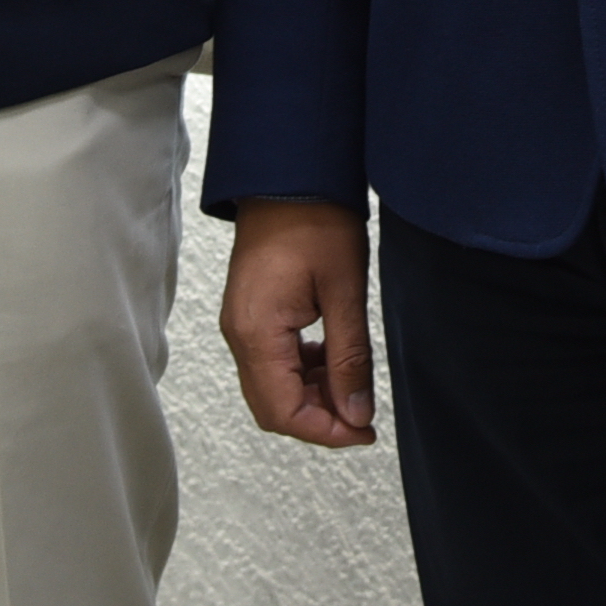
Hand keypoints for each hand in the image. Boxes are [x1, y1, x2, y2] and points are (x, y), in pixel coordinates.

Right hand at [219, 201, 377, 448]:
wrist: (290, 174)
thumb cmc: (317, 220)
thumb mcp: (345, 291)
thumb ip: (349, 358)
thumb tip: (356, 414)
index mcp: (257, 332)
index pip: (283, 412)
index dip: (326, 432)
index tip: (365, 430)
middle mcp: (239, 334)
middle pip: (272, 408)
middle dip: (319, 419)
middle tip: (363, 414)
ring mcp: (241, 324)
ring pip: (272, 387)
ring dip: (313, 396)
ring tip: (353, 382)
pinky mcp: (250, 315)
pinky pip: (272, 363)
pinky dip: (303, 372)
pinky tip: (333, 357)